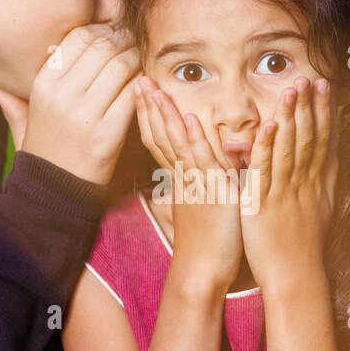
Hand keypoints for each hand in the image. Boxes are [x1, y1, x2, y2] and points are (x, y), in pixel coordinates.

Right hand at [0, 23, 137, 185]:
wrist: (53, 196)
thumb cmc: (44, 153)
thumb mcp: (23, 125)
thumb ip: (12, 103)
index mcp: (42, 86)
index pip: (77, 37)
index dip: (100, 29)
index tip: (112, 32)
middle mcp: (61, 97)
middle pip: (102, 47)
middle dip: (123, 39)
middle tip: (133, 40)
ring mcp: (85, 116)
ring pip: (121, 66)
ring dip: (136, 58)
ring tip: (140, 59)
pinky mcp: (108, 135)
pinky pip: (132, 95)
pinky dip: (142, 85)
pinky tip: (143, 84)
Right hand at [134, 76, 242, 292]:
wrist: (203, 272)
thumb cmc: (207, 243)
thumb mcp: (205, 203)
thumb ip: (205, 179)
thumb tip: (209, 163)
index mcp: (181, 178)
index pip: (160, 140)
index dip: (150, 115)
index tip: (141, 92)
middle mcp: (183, 177)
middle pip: (160, 135)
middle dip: (150, 107)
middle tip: (137, 79)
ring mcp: (195, 183)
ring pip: (174, 142)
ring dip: (164, 113)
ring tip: (152, 88)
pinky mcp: (212, 192)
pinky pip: (200, 161)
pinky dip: (193, 139)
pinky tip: (187, 118)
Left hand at [240, 76, 337, 292]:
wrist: (294, 277)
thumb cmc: (303, 246)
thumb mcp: (320, 209)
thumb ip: (321, 181)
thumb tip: (328, 160)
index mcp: (318, 183)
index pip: (325, 139)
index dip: (324, 110)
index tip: (325, 84)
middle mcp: (305, 184)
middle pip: (310, 138)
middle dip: (310, 105)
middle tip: (310, 75)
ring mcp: (285, 193)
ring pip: (288, 148)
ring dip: (290, 117)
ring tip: (291, 89)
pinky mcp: (262, 204)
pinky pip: (264, 172)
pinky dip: (265, 148)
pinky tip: (266, 126)